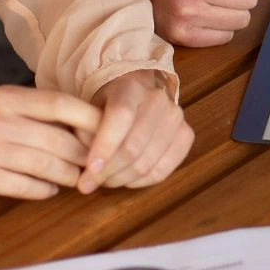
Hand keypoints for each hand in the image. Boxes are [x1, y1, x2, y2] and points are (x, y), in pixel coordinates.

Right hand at [0, 85, 100, 199]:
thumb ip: (36, 110)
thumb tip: (87, 125)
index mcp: (8, 97)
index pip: (62, 104)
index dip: (92, 120)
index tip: (108, 133)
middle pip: (59, 140)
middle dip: (85, 156)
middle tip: (98, 165)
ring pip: (46, 166)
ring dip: (68, 176)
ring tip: (77, 179)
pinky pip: (24, 187)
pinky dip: (43, 190)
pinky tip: (49, 189)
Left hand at [78, 69, 192, 191]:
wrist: (136, 96)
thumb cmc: (105, 106)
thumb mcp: (88, 109)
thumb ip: (83, 132)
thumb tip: (83, 164)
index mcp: (130, 86)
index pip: (120, 116)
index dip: (104, 146)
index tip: (88, 170)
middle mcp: (157, 99)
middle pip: (133, 146)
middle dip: (107, 172)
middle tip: (88, 183)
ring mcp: (175, 117)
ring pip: (147, 163)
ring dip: (121, 180)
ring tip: (104, 181)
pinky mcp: (186, 135)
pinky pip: (163, 171)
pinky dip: (140, 182)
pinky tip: (125, 180)